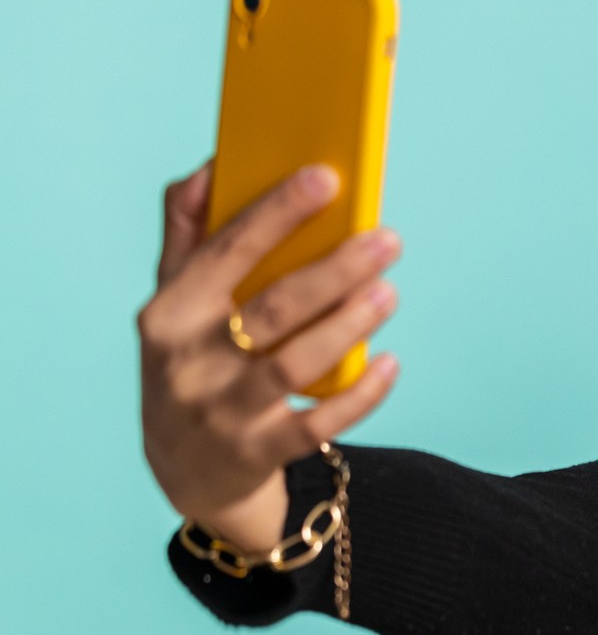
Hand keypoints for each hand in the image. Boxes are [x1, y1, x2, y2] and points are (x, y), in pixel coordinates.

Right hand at [138, 158, 403, 549]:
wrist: (186, 469)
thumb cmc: (191, 363)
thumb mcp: (174, 302)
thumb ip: (188, 234)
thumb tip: (213, 165)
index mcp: (170, 311)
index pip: (226, 251)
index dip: (277, 212)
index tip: (326, 178)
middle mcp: (190, 362)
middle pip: (272, 308)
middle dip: (334, 269)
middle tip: (388, 239)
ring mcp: (223, 412)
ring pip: (294, 364)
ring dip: (349, 325)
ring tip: (389, 292)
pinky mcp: (257, 453)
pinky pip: (317, 424)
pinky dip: (360, 394)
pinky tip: (390, 363)